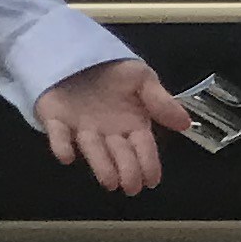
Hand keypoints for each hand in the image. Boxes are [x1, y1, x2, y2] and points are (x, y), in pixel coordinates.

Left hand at [34, 56, 193, 196]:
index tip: (152, 181)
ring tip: (109, 181)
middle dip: (127, 170)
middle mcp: (107, 130)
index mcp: (131, 122)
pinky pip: (58, 134)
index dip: (148, 163)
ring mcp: (80, 127)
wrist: (78, 54)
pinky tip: (67, 156)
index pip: (143, 147)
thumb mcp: (143, 78)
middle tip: (131, 187)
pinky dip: (61, 145)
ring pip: (92, 149)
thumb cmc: (113, 71)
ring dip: (100, 165)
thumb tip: (186, 124)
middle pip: (119, 153)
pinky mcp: (55, 119)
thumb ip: (161, 101)